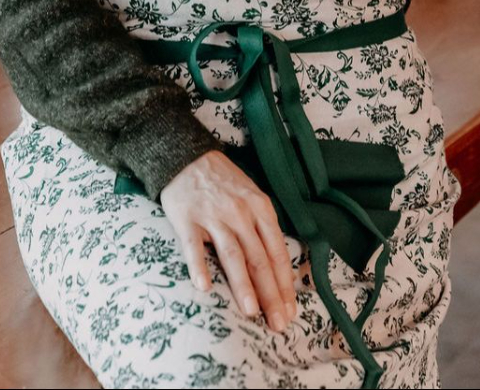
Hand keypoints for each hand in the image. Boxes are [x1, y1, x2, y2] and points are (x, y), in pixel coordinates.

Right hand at [160, 149, 298, 331]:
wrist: (187, 157)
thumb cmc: (223, 181)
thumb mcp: (252, 196)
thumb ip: (262, 228)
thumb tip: (277, 268)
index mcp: (260, 208)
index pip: (277, 251)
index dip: (285, 283)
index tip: (291, 310)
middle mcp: (240, 213)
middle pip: (259, 258)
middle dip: (271, 294)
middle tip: (278, 323)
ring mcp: (214, 216)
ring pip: (233, 255)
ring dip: (243, 285)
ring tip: (251, 311)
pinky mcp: (188, 219)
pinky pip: (194, 247)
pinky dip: (199, 267)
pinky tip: (204, 287)